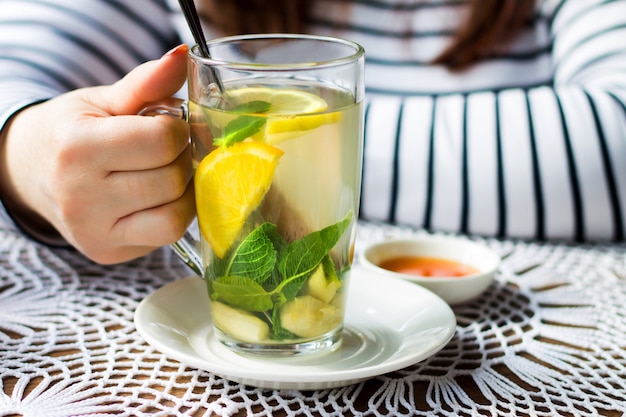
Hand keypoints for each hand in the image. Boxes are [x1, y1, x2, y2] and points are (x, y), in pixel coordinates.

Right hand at [0, 44, 194, 263]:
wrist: (34, 173)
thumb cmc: (72, 132)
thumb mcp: (103, 101)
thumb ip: (146, 82)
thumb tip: (183, 55)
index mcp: (78, 148)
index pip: (162, 141)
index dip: (177, 129)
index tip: (169, 125)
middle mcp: (81, 196)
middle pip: (172, 179)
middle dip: (182, 158)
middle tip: (168, 150)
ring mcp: (95, 231)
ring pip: (177, 214)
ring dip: (183, 189)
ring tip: (164, 172)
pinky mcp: (109, 252)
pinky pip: (167, 235)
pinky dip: (174, 213)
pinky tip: (158, 197)